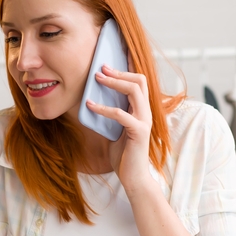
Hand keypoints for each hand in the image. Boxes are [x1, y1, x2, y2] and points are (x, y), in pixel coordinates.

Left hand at [85, 64, 155, 193]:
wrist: (133, 177)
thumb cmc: (123, 155)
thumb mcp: (114, 130)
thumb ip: (110, 115)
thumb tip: (92, 100)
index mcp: (141, 110)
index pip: (139, 82)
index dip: (128, 67)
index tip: (113, 57)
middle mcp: (146, 112)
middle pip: (139, 80)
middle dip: (120, 71)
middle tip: (101, 67)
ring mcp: (144, 121)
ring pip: (134, 91)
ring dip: (114, 82)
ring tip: (97, 79)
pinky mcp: (139, 132)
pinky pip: (120, 114)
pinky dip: (103, 108)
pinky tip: (89, 106)